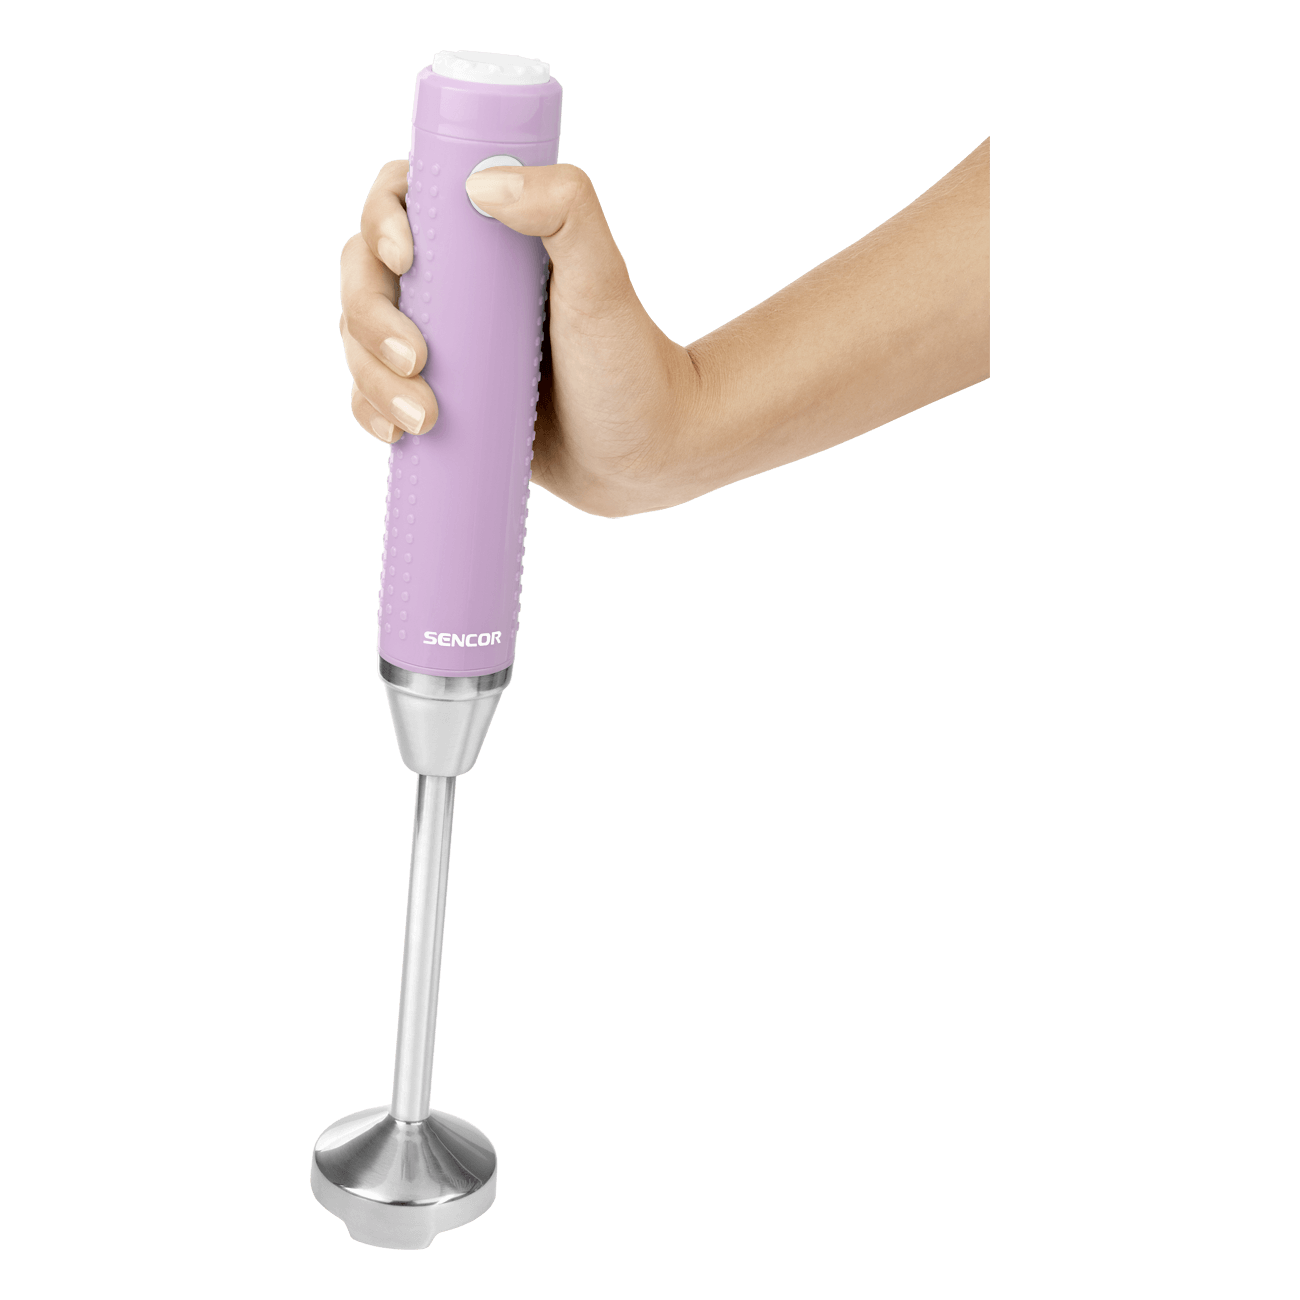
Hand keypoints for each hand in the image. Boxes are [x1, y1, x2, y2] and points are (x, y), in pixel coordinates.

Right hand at [340, 160, 698, 517]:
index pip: (403, 202)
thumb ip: (568, 209)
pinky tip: (394, 434)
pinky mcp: (440, 398)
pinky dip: (370, 410)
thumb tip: (485, 182)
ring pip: (362, 340)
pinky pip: (377, 396)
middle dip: (369, 316)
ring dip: (371, 375)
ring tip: (424, 419)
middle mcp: (455, 285)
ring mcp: (443, 345)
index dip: (382, 221)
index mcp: (484, 239)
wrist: (646, 454)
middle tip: (416, 360)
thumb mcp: (604, 281)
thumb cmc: (632, 363)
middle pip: (365, 275)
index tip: (406, 259)